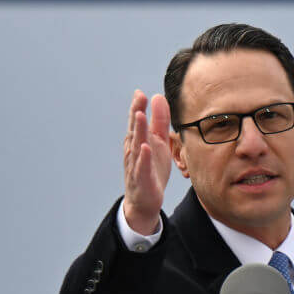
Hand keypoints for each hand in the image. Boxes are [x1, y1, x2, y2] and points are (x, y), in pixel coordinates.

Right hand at [122, 90, 171, 234]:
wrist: (145, 200)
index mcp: (137, 140)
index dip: (138, 106)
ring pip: (136, 146)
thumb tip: (158, 96)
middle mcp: (133, 151)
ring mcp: (136, 165)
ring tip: (141, 116)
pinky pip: (142, 167)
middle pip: (134, 129)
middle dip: (136, 113)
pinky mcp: (141, 179)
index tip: (140, 92)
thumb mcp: (159, 143)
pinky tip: (145, 148)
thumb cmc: (151, 169)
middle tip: (139, 97)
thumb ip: (159, 121)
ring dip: (138, 131)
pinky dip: (143, 157)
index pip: (137, 121)